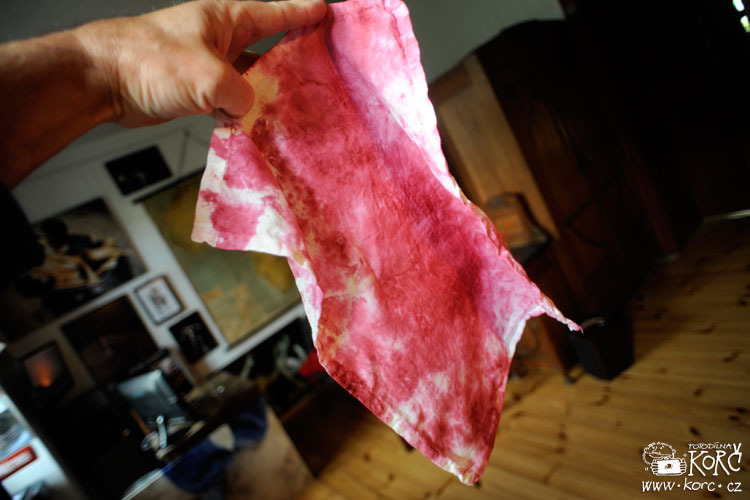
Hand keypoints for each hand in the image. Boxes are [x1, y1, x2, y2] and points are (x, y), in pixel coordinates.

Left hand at [77, 0, 326, 126]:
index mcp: (225, 19)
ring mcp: (207, 65)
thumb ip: (242, 95)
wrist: (103, 81)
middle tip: (321, 67)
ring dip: (268, 91)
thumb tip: (246, 109)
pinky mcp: (195, 90)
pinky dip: (244, 111)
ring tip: (295, 104)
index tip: (327, 13)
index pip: (274, 12)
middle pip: (267, 46)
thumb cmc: (149, 62)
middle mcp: (219, 39)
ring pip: (250, 77)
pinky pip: (231, 99)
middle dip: (293, 56)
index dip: (303, 13)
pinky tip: (257, 124)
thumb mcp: (210, 78)